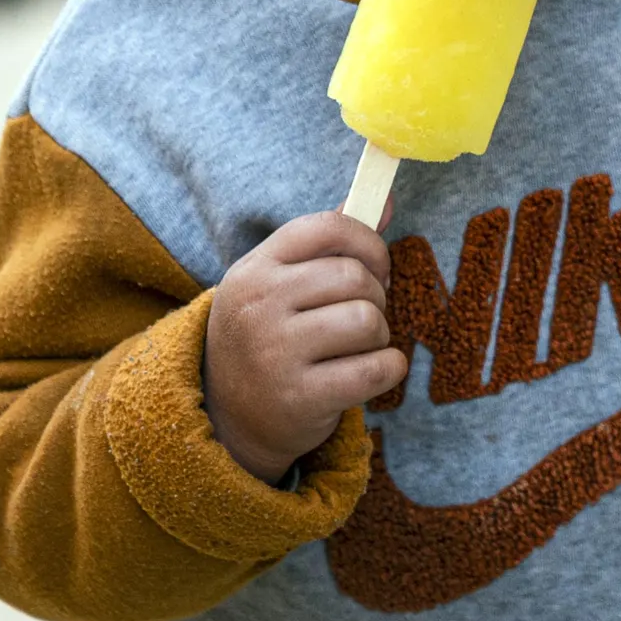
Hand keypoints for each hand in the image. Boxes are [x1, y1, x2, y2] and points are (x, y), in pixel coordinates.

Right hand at [203, 212, 408, 483]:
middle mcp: (258, 307)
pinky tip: (372, 372)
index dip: (368, 242)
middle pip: (355, 277)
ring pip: (367, 321)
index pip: (328, 227)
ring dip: (379, 335)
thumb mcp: (280, 283)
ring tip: (357, 347)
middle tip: (361, 317)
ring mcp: (275, 354)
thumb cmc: (269, 337)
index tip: (376, 266)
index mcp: (253, 269)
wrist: (231, 420)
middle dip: (375, 296)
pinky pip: (376, 369)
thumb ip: (329, 242)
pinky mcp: (300, 399)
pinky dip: (389, 368)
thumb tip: (385, 201)